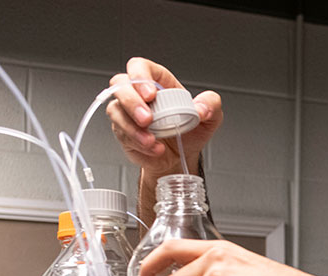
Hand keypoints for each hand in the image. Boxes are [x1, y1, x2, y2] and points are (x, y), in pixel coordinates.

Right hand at [106, 58, 222, 177]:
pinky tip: (155, 149)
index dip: (140, 76)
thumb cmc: (191, 132)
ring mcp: (127, 113)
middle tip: (148, 119)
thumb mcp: (211, 117)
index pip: (140, 67)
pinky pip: (121, 134)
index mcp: (159, 83)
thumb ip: (212, 105)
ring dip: (133, 128)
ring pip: (116, 111)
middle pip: (120, 85)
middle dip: (131, 102)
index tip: (150, 94)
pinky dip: (138, 144)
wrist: (182, 157)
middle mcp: (139, 95)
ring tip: (153, 140)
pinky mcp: (122, 132)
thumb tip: (202, 108)